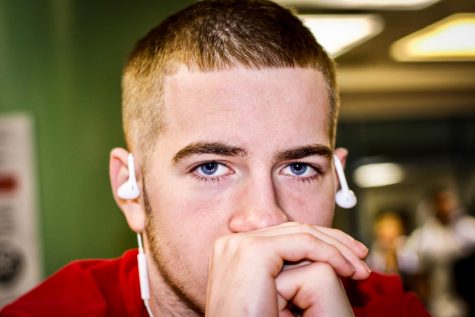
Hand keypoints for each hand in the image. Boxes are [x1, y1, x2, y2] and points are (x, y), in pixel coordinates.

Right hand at [205, 222, 369, 315]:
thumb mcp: (271, 294)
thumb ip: (281, 272)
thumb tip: (311, 256)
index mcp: (232, 251)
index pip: (282, 234)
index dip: (317, 241)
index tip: (345, 257)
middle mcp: (232, 243)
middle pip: (292, 230)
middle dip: (332, 242)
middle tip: (361, 258)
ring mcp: (240, 245)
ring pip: (301, 233)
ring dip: (338, 248)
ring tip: (361, 268)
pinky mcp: (254, 252)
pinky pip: (304, 243)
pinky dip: (332, 254)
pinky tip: (349, 270)